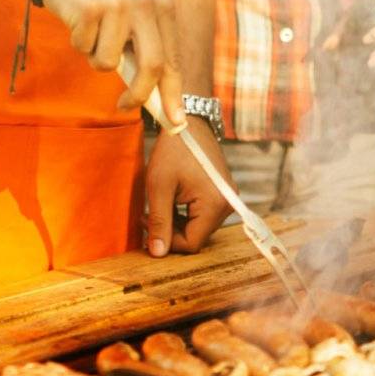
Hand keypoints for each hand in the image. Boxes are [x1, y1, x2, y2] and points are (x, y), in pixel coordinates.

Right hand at [41, 0, 185, 125]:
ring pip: (108, 63)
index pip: (173, 59)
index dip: (174, 94)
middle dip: (138, 94)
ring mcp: (117, 6)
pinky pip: (84, 48)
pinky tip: (80, 20)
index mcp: (163, 7)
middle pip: (152, 66)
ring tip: (93, 32)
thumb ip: (146, 46)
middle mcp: (145, 4)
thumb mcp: (135, 12)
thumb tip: (156, 96)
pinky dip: (79, 42)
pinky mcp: (89, 9)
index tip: (176, 122)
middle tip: (124, 106)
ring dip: (95, 57)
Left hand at [143, 121, 231, 256]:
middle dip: (170, 230)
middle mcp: (228, 204)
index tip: (146, 225)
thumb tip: (157, 253)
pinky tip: (170, 200)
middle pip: (197, 236)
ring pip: (199, 227)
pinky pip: (203, 214)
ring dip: (176, 222)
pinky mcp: (222, 192)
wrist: (188, 122)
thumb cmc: (173, 150)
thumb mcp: (159, 186)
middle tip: (147, 216)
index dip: (167, 241)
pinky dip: (185, 213)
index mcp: (215, 205)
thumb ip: (159, 222)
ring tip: (157, 206)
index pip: (191, 243)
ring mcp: (227, 198)